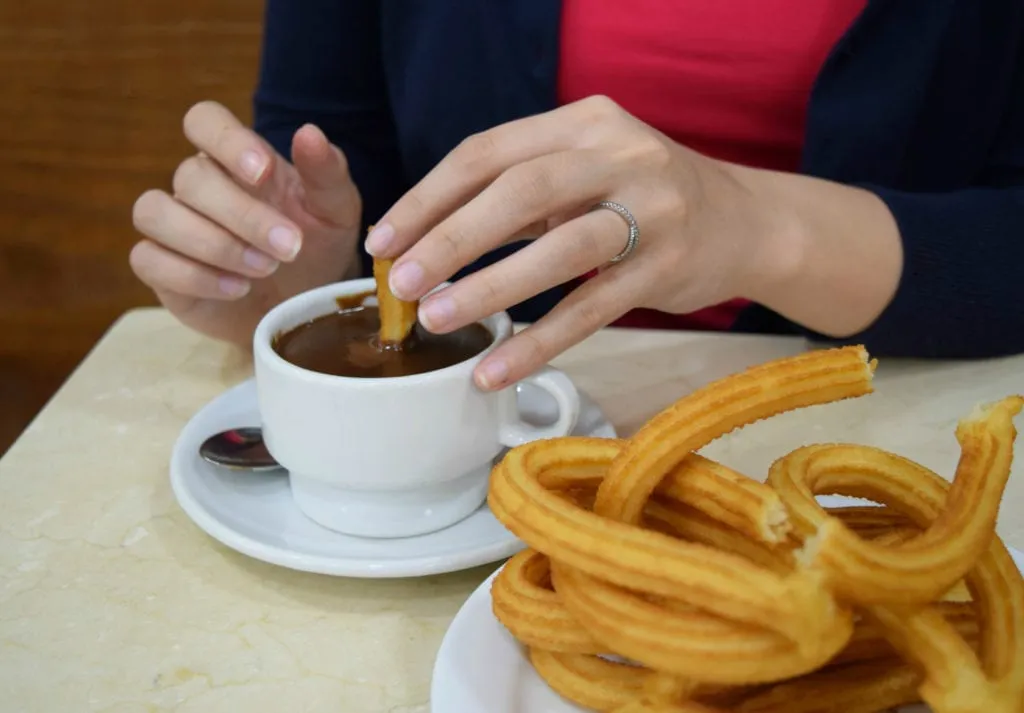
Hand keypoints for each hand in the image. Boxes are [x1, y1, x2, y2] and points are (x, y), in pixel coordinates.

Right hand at [131, 101, 361, 345]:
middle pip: (189, 177)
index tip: (263, 172)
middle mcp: (197, 187)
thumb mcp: (336, 211)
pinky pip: (148, 260)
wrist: (306, 304)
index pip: (204, 120)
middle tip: (289, 248)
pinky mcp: (161, 269)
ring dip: (212, 243)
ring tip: (262, 269)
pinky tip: (238, 289)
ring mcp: (172, 226)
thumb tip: (309, 133)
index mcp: (236, 159)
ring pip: (154, 213)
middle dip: (242, 215)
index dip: (225, 140)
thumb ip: (326, 172)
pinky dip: (193, 276)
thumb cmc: (317, 247)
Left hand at [363, 96, 797, 387]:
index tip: (385, 239)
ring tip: (437, 319)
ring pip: (558, 249)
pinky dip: (539, 341)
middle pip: (518, 190)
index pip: (488, 152)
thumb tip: (428, 238)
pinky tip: (497, 369)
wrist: (747, 221)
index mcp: (583, 122)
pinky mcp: (667, 267)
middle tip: (401, 282)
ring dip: (489, 287)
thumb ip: (520, 192)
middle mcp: (619, 154)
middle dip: (450, 238)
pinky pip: (592, 308)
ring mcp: (650, 210)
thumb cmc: (645, 197)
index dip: (428, 197)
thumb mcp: (587, 170)